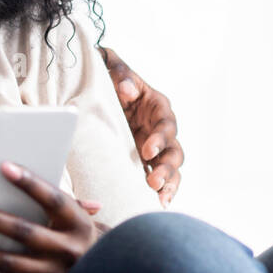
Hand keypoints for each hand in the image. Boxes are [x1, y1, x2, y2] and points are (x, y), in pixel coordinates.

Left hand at [0, 161, 101, 272]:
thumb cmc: (69, 236)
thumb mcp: (71, 216)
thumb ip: (45, 195)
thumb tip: (11, 171)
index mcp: (78, 224)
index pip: (54, 199)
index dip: (31, 183)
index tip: (3, 166)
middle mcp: (67, 253)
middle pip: (23, 232)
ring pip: (3, 264)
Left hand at [99, 46, 183, 205]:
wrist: (98, 86)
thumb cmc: (108, 74)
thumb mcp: (112, 66)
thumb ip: (121, 74)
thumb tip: (127, 90)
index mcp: (157, 107)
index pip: (165, 124)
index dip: (159, 138)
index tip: (147, 150)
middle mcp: (161, 129)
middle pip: (173, 152)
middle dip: (166, 169)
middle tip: (153, 182)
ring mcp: (155, 147)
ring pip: (170, 169)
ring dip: (167, 184)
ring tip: (158, 200)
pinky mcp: (145, 161)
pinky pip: (158, 179)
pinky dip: (159, 192)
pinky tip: (155, 206)